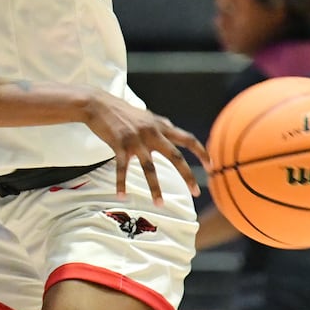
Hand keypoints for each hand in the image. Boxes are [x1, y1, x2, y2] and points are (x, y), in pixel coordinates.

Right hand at [80, 91, 208, 204]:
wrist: (98, 104)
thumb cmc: (122, 111)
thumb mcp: (146, 116)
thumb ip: (160, 124)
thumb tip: (173, 128)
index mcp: (160, 126)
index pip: (188, 139)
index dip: (201, 152)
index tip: (211, 166)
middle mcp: (152, 133)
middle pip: (175, 157)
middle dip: (187, 176)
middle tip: (196, 193)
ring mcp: (136, 140)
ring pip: (149, 168)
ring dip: (155, 188)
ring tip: (160, 204)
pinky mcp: (119, 145)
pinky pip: (122, 168)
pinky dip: (121, 184)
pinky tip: (121, 196)